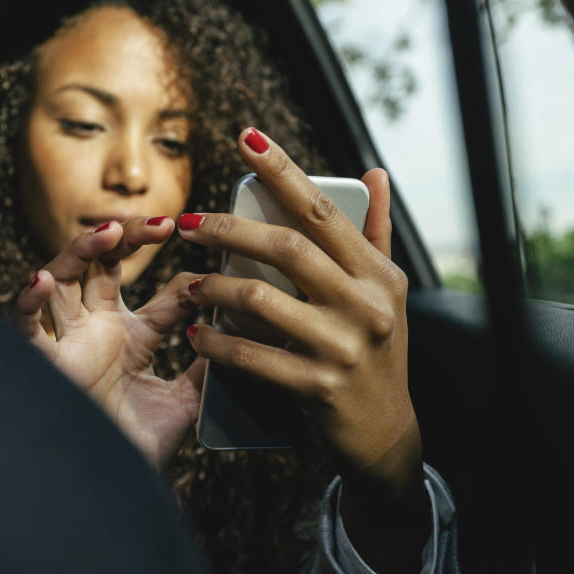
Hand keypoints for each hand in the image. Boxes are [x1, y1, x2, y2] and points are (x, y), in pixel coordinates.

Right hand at [15, 217, 204, 467]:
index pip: (162, 296)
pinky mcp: (44, 363)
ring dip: (80, 251)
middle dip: (126, 239)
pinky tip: (44, 280)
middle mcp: (98, 329)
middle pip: (104, 266)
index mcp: (132, 336)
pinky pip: (26, 325)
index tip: (213, 277)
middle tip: (159, 225)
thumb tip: (238, 335)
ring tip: (106, 232)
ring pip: (64, 278)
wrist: (106, 487)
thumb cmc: (137, 446)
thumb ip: (204, 368)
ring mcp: (70, 340)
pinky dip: (30, 301)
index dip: (186, 282)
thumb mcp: (182, 402)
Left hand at [180, 128, 427, 573]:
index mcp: (377, 273)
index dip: (283, 171)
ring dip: (213, 288)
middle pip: (287, 248)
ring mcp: (344, 347)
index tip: (246, 137)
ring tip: (186, 284)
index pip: (323, 211)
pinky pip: (253, 355)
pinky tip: (194, 333)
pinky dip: (216, 342)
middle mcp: (367, 304)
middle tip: (189, 224)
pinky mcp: (319, 387)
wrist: (386, 436)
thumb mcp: (384, 294)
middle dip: (229, 230)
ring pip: (261, 299)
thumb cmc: (376, 353)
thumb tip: (373, 172)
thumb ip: (374, 233)